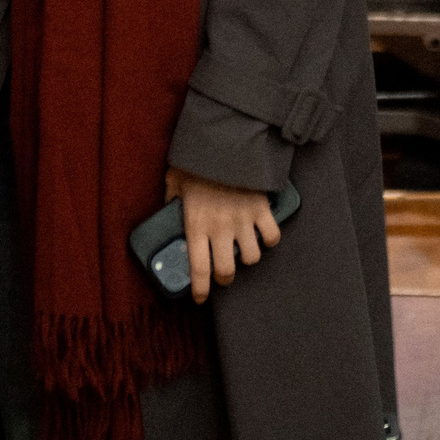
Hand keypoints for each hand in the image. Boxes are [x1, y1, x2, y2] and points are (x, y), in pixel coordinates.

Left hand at [166, 168, 281, 304]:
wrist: (225, 141)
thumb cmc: (197, 160)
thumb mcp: (174, 179)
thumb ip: (170, 197)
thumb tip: (168, 208)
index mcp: (196, 225)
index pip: (198, 269)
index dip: (200, 290)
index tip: (200, 298)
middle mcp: (220, 229)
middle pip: (227, 271)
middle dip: (225, 276)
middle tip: (223, 270)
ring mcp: (243, 221)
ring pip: (251, 257)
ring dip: (247, 256)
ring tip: (243, 247)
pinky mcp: (262, 210)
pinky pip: (272, 236)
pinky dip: (269, 238)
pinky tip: (262, 233)